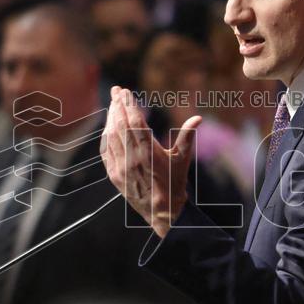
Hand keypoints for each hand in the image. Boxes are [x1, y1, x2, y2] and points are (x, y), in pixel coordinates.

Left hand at [101, 87, 200, 237]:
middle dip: (117, 106)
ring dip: (111, 118)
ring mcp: (120, 168)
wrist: (162, 212)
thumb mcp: (182, 159)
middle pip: (120, 126)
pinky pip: (106, 150)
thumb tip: (198, 118)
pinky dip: (106, 136)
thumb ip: (187, 137)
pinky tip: (108, 127)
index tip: (125, 91)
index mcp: (149, 153)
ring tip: (113, 105)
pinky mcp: (113, 175)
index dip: (129, 105)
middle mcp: (132, 159)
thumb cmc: (174, 184)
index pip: (135, 122)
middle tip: (116, 91)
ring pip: (111, 136)